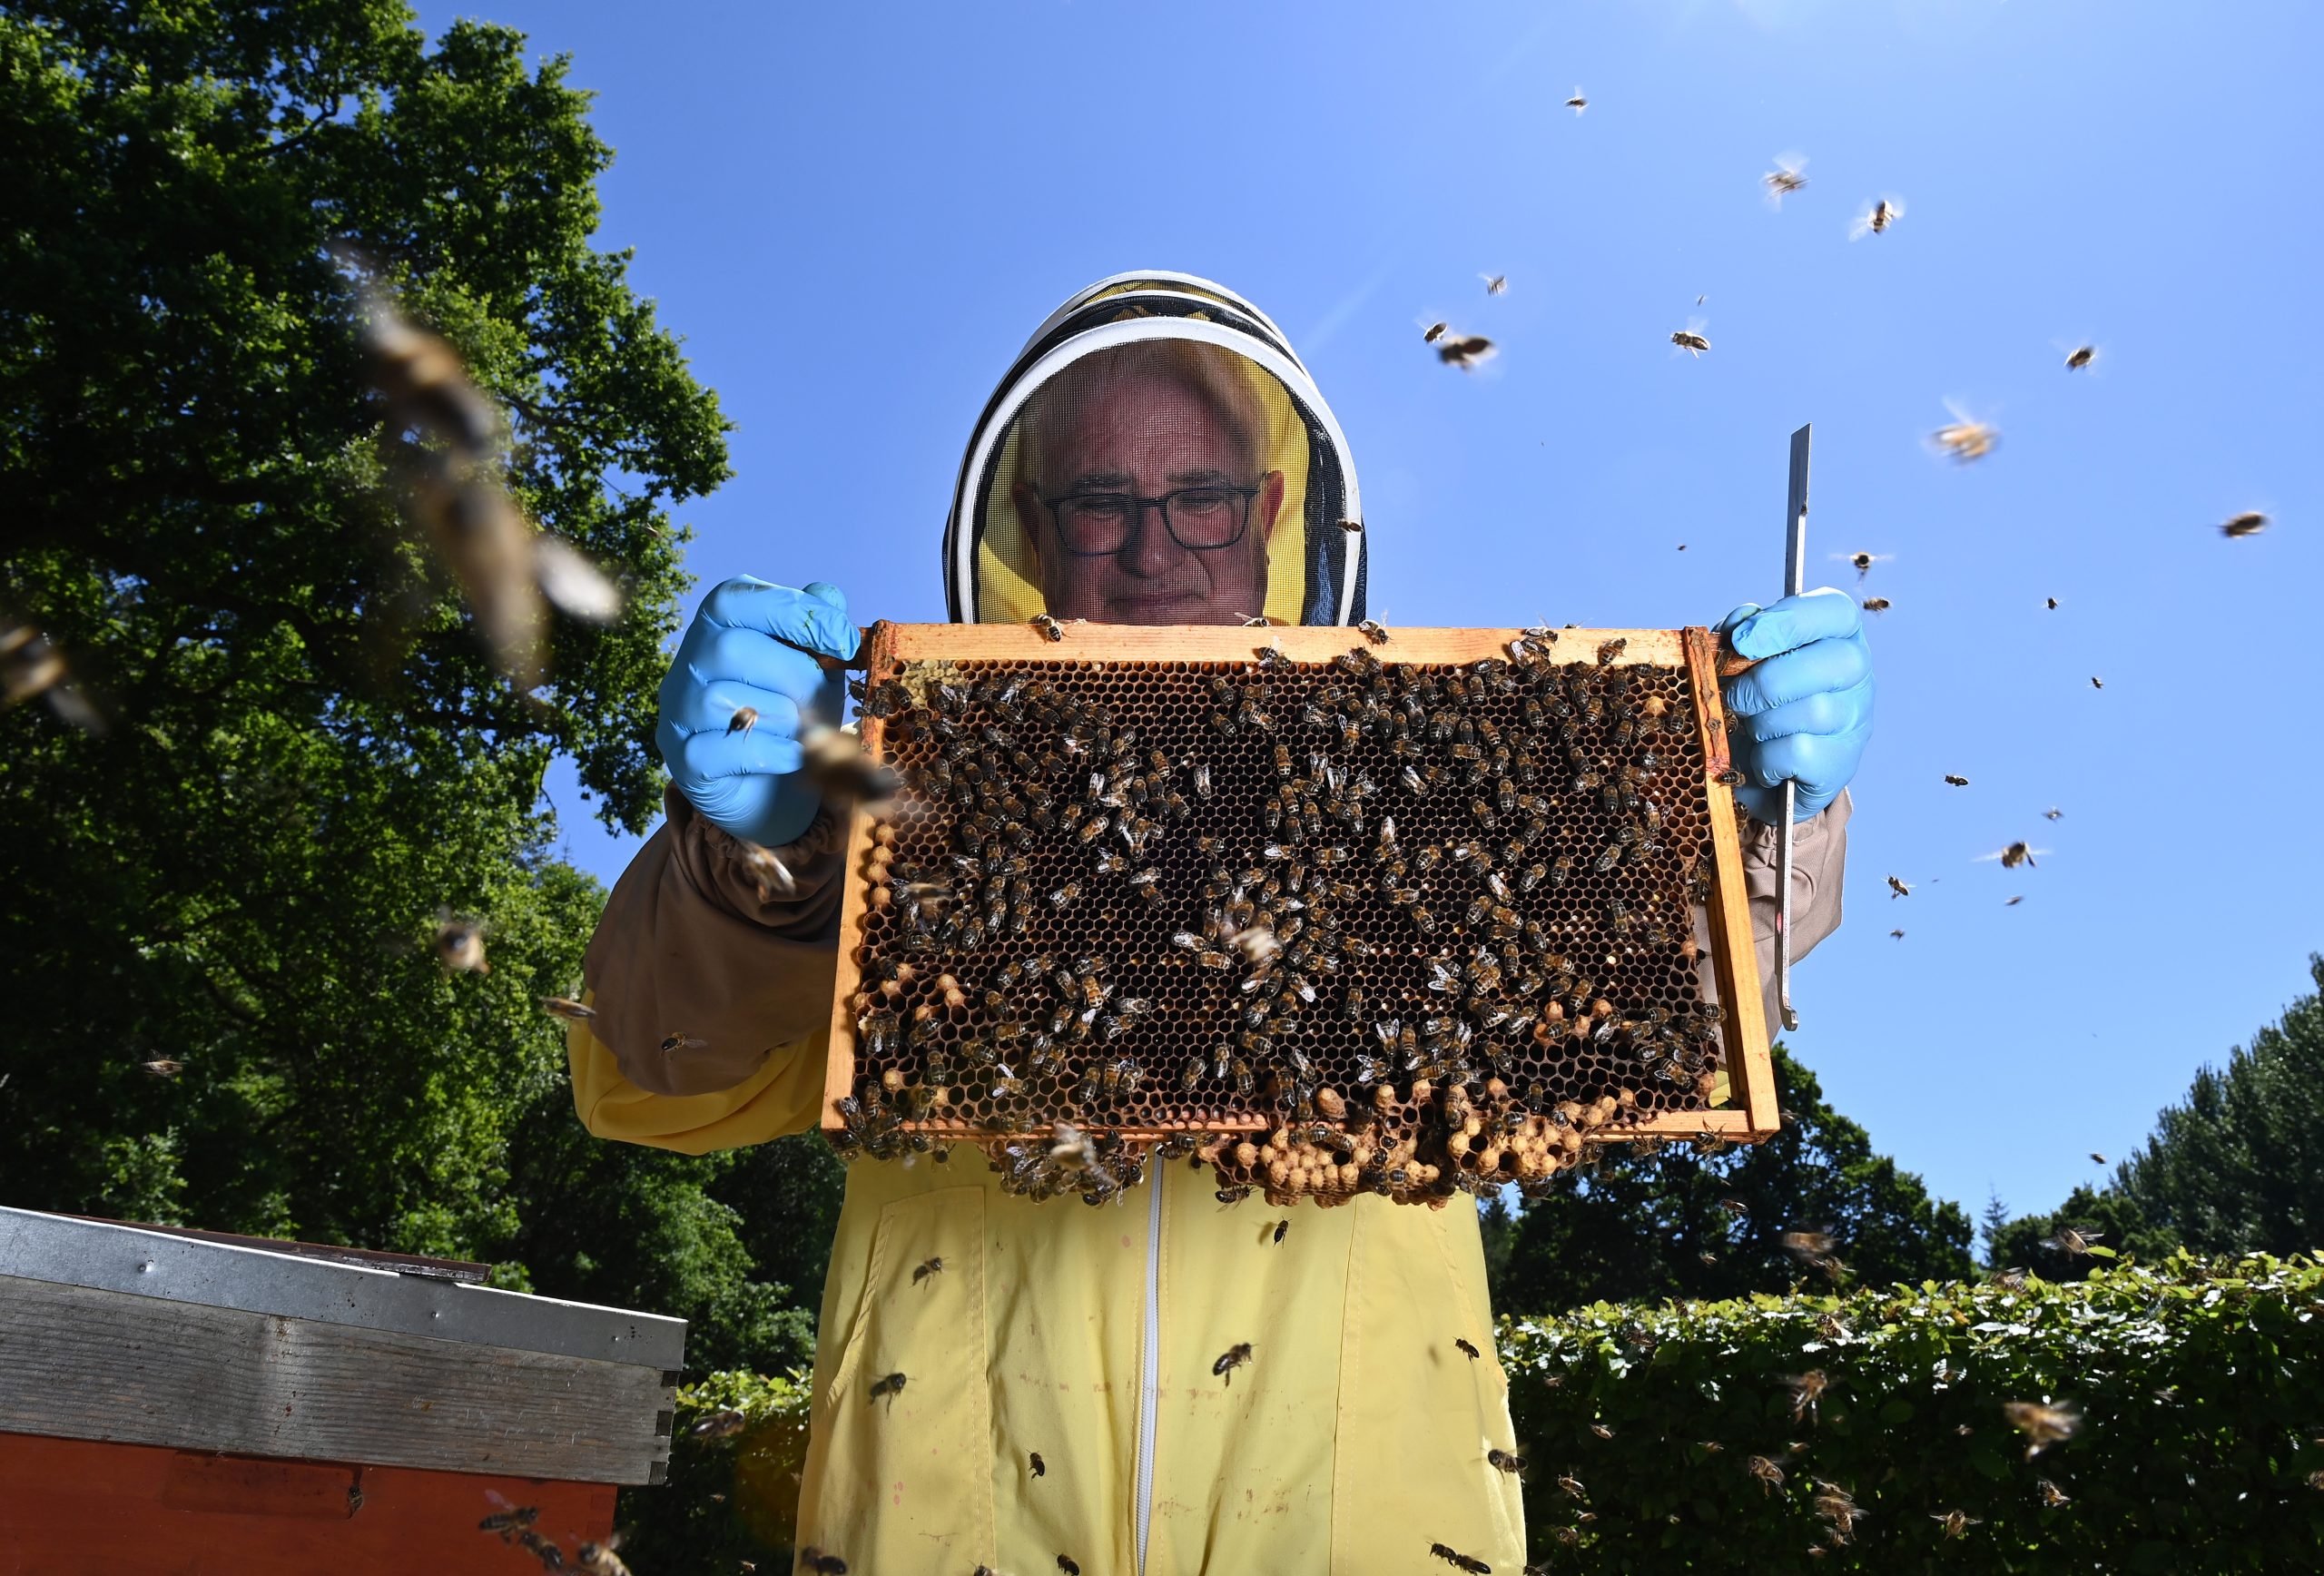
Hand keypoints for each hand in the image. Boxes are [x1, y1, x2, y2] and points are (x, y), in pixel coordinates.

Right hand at [656, 577, 857, 846]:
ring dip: (781, 715)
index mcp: (717, 628)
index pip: (734, 598)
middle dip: (793, 673)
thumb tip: (827, 596)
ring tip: (805, 729)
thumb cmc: (795, 711)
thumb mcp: (818, 664)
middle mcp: (687, 665)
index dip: (791, 611)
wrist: (776, 785)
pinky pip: (722, 750)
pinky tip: (794, 757)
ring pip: (721, 699)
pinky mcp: (686, 760)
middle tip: (822, 697)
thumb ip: (820, 626)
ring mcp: (679, 713)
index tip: (843, 641)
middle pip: (729, 648)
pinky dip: (770, 753)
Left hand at [1715, 588, 1872, 823]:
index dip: (1789, 620)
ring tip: (1751, 729)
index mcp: (1836, 637)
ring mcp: (1856, 720)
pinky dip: (1766, 759)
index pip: (1838, 610)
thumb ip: (1738, 634)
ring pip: (1815, 710)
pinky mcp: (1842, 763)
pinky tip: (1762, 760)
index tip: (1743, 640)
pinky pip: (1800, 752)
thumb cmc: (1750, 704)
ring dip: (1763, 722)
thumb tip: (1741, 625)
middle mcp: (1857, 675)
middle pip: (1836, 660)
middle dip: (1769, 680)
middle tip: (1737, 697)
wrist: (1753, 775)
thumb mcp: (1737, 661)